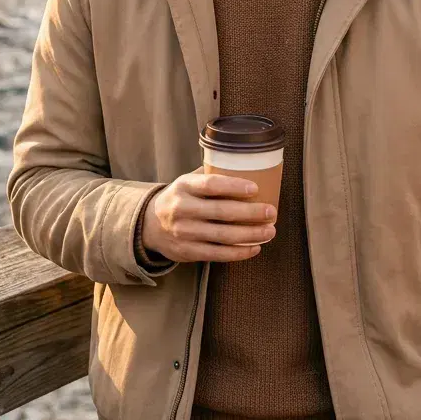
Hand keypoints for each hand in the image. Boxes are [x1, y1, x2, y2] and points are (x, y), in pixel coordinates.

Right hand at [141, 167, 276, 262]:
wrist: (149, 225)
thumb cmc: (179, 198)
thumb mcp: (187, 181)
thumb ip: (210, 175)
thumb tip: (244, 165)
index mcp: (184, 187)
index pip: (211, 185)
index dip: (234, 187)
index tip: (256, 188)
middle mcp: (182, 209)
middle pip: (221, 212)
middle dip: (251, 213)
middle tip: (271, 212)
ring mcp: (184, 233)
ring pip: (223, 236)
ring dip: (250, 235)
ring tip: (270, 231)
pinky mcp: (187, 252)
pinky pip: (218, 254)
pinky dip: (239, 252)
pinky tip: (255, 247)